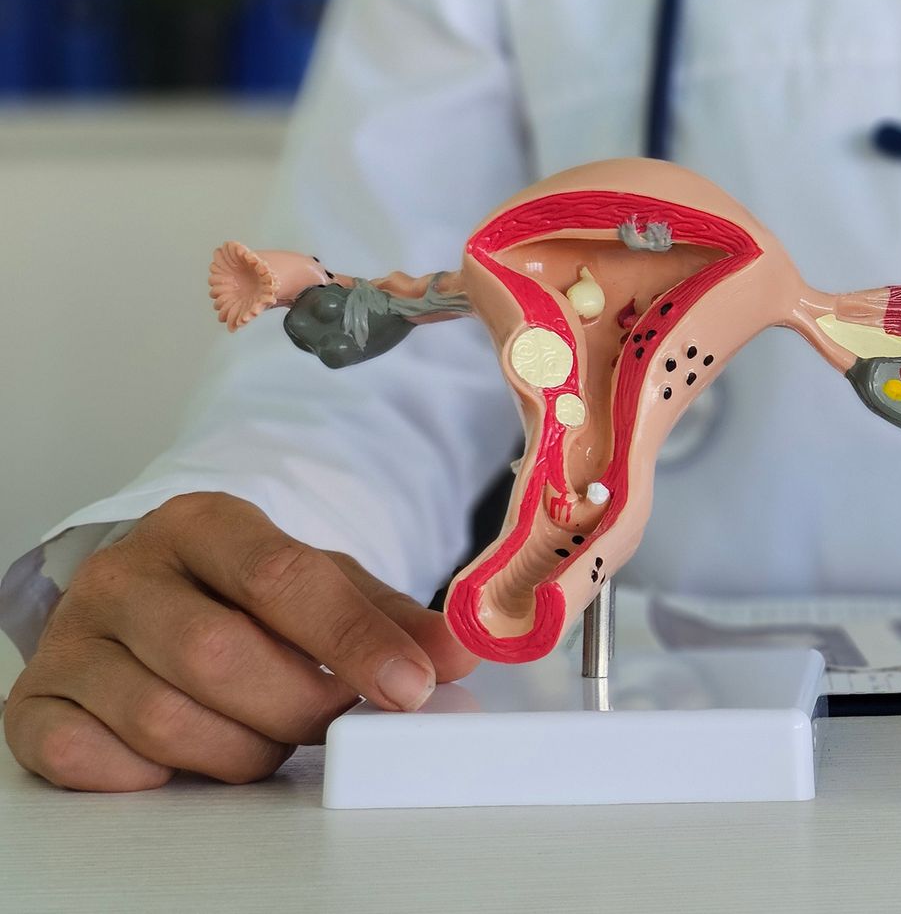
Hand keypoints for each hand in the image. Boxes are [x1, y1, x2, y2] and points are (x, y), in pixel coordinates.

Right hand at [4, 492, 474, 790]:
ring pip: (166, 720)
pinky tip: (188, 754)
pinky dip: (155, 775)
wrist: (143, 601)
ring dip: (241, 748)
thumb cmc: (240, 596)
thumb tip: (459, 656)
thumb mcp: (322, 585)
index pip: (283, 576)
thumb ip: (392, 618)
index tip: (411, 688)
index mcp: (204, 524)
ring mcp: (70, 638)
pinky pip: (93, 760)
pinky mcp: (34, 704)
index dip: (354, 639)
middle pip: (220, 656)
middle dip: (297, 705)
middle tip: (330, 718)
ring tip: (267, 734)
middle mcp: (124, 572)